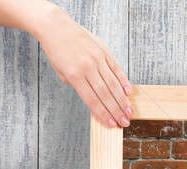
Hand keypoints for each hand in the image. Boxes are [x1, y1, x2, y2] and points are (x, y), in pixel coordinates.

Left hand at [36, 5, 131, 127]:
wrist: (56, 26)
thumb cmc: (57, 51)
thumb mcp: (62, 71)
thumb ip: (77, 85)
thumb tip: (94, 97)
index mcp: (74, 75)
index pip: (91, 100)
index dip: (103, 114)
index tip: (111, 124)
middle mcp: (87, 67)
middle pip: (105, 94)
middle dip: (116, 111)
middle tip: (125, 122)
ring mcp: (97, 58)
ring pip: (113, 84)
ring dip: (122, 100)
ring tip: (129, 111)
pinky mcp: (104, 51)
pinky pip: (116, 69)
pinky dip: (123, 81)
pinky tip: (128, 92)